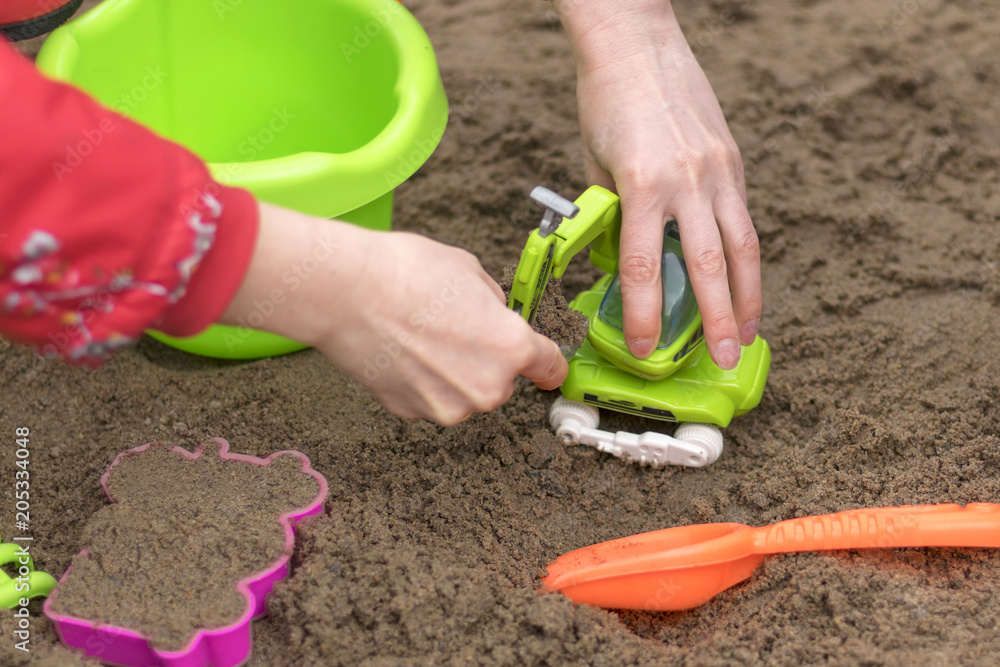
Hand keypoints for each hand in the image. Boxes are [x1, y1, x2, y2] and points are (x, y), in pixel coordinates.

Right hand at [222, 203, 566, 425]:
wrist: (343, 293)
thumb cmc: (405, 273)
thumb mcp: (469, 271)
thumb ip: (493, 303)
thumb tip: (491, 316)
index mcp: (511, 348)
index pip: (550, 368)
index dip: (549, 364)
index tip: (547, 368)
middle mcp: (485, 388)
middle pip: (501, 379)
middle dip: (486, 357)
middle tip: (453, 324)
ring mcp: (446, 406)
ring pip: (463, 391)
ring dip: (452, 371)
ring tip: (420, 333)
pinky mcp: (410, 413)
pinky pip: (429, 397)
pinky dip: (421, 380)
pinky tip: (400, 348)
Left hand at [552, 0, 760, 369]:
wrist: (637, 43)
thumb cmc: (604, 102)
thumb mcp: (594, 165)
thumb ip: (609, 216)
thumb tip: (617, 262)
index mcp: (641, 184)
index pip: (641, 266)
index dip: (643, 314)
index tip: (644, 347)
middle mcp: (686, 180)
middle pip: (708, 265)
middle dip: (717, 319)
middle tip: (721, 359)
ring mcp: (717, 170)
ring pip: (742, 246)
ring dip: (748, 296)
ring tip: (748, 334)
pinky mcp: (732, 161)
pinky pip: (743, 218)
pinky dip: (745, 256)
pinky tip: (743, 282)